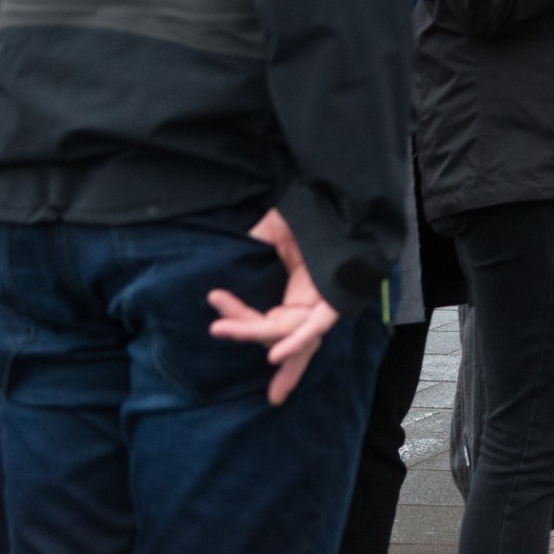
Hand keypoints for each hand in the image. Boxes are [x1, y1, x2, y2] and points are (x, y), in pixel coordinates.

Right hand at [206, 208, 339, 406]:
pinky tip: (274, 355)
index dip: (242, 326)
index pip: (268, 321)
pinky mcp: (336, 299)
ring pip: (287, 331)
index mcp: (296, 290)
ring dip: (254, 334)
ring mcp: (321, 301)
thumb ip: (248, 256)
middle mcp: (308, 301)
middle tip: (217, 328)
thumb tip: (219, 269)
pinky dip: (295, 342)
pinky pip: (316, 327)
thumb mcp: (270, 237)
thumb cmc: (304, 218)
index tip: (216, 318)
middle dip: (245, 334)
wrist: (335, 198)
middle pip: (276, 333)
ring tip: (222, 328)